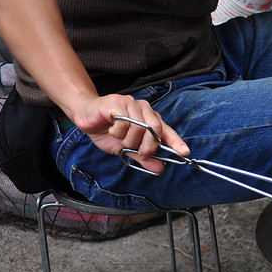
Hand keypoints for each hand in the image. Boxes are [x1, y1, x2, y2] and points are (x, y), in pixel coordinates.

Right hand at [70, 95, 189, 173]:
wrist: (86, 116)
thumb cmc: (107, 130)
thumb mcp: (126, 148)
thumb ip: (143, 157)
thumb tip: (160, 168)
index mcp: (150, 120)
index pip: (167, 131)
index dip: (176, 142)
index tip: (185, 152)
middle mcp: (145, 110)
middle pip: (155, 130)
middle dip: (148, 146)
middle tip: (139, 152)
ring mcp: (132, 104)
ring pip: (139, 128)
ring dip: (128, 139)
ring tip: (119, 137)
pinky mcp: (118, 102)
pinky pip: (124, 122)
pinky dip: (117, 132)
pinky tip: (111, 128)